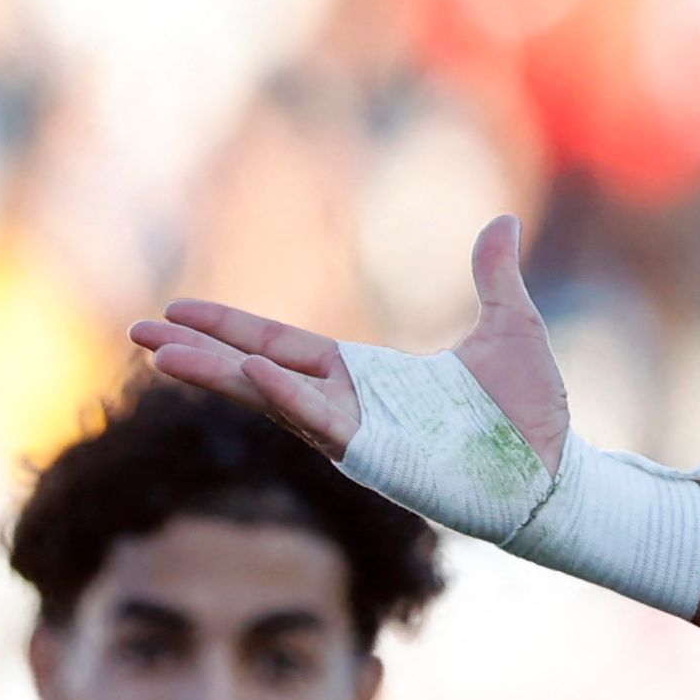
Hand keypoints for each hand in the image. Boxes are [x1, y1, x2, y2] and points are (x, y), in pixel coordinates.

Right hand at [129, 217, 572, 467]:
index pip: (282, 346)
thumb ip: (493, 277)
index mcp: (368, 377)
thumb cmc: (533, 416)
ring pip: (275, 402)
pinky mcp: (380, 460)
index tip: (178, 310)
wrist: (562, 474)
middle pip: (258, 372)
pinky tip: (255, 377)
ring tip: (163, 354)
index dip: (231, 329)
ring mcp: (361, 435)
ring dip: (222, 378)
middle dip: (198, 354)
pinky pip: (323, 427)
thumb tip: (502, 225)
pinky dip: (290, 401)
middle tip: (137, 332)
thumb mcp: (509, 327)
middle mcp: (352, 406)